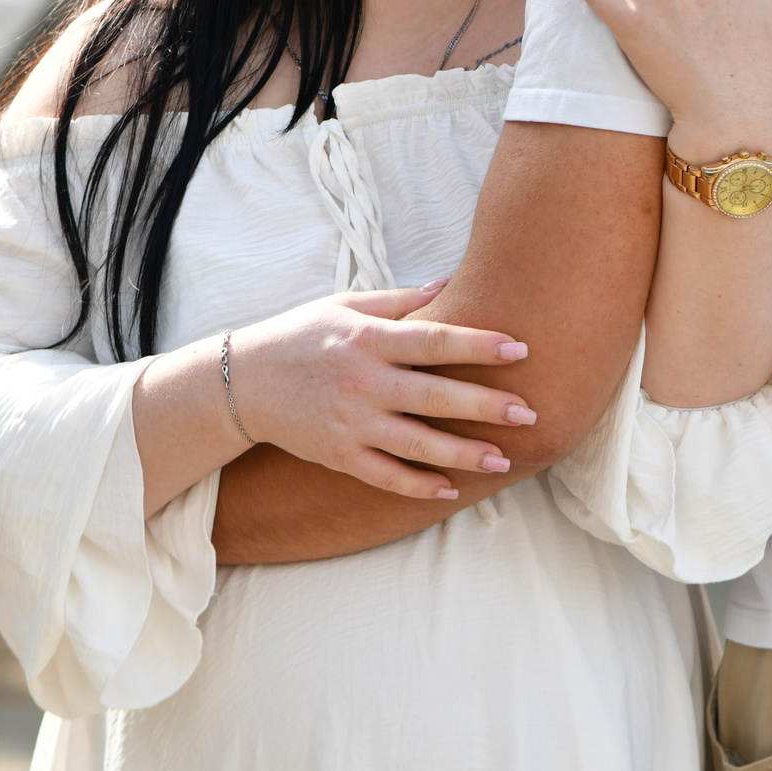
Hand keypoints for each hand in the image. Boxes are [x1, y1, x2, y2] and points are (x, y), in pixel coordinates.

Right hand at [228, 281, 539, 499]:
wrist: (242, 382)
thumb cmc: (302, 335)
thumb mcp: (346, 305)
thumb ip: (400, 300)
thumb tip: (451, 281)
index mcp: (368, 339)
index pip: (433, 340)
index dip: (478, 344)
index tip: (520, 348)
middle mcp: (363, 382)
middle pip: (434, 396)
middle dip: (485, 406)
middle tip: (529, 413)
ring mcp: (350, 423)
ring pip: (416, 444)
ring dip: (462, 454)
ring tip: (503, 459)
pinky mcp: (338, 455)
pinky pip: (385, 475)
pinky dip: (417, 485)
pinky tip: (450, 489)